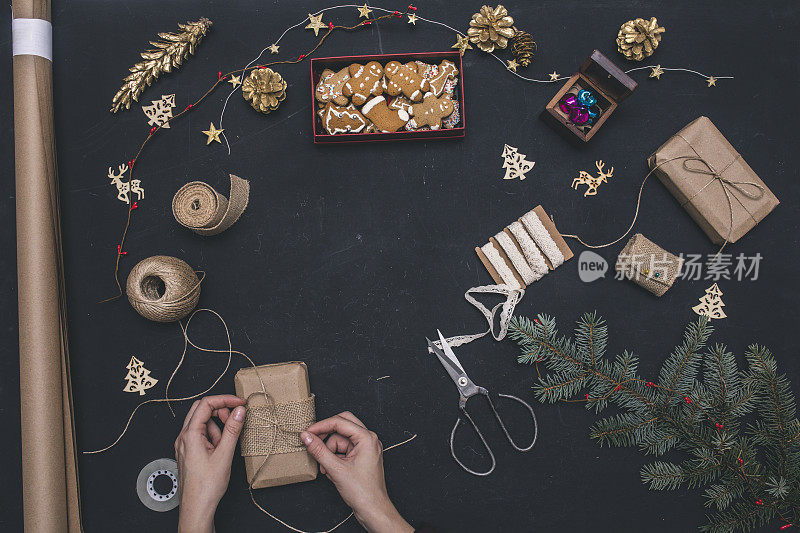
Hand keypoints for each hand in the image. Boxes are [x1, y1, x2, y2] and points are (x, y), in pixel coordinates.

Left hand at [175, 395, 246, 532]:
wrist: (196, 508)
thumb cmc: (206, 487)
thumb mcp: (224, 455)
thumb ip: (232, 430)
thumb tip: (238, 410)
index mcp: (190, 435)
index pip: (206, 404)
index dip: (225, 400)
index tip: (240, 403)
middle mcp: (184, 437)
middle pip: (201, 410)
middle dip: (220, 411)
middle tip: (234, 419)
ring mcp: (185, 445)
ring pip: (202, 423)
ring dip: (217, 427)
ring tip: (225, 445)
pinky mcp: (189, 452)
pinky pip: (202, 435)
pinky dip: (213, 437)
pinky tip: (220, 451)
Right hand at [301, 412, 412, 532]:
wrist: (373, 509)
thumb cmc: (362, 491)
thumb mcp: (335, 469)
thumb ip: (319, 450)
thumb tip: (306, 437)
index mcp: (367, 438)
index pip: (339, 422)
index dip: (321, 426)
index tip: (307, 433)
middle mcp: (368, 439)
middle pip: (342, 425)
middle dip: (326, 435)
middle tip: (313, 442)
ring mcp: (366, 448)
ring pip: (341, 439)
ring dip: (330, 452)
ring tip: (325, 468)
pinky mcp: (362, 456)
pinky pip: (344, 449)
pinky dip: (335, 458)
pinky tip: (331, 471)